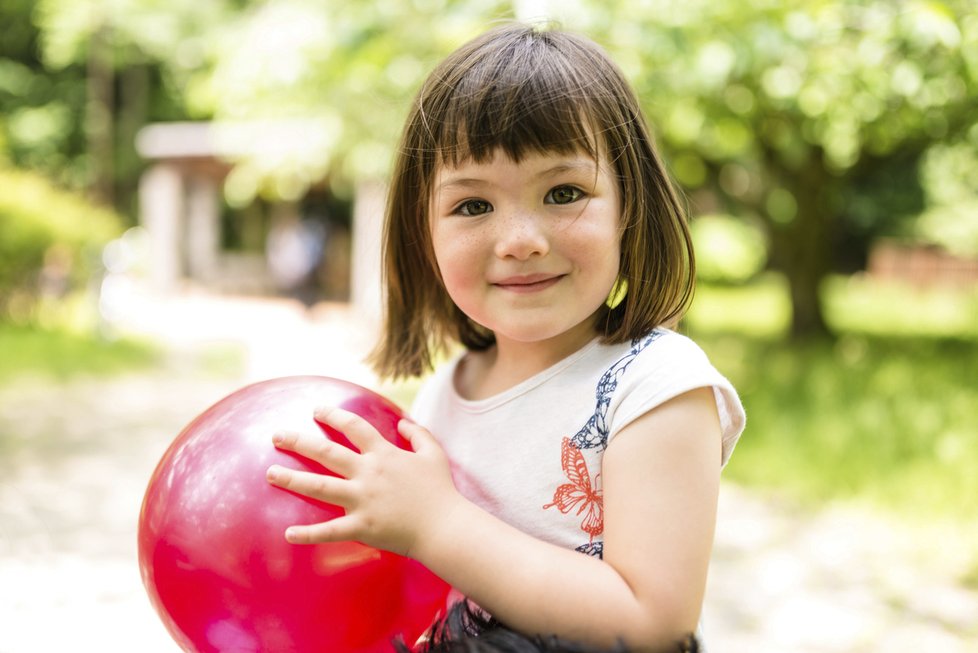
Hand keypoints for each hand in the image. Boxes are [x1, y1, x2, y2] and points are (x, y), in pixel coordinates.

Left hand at [265, 406, 459, 557]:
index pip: (354, 427)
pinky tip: (288, 534)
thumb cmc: (441, 491)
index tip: (316, 410)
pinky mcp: (361, 527)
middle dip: (299, 442)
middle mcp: (368, 473)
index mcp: (384, 454)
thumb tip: (403, 422)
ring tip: (270, 473)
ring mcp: (362, 500)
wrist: (445, 526)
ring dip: (292, 479)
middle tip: (277, 436)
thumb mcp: (434, 454)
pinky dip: (308, 534)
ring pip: (320, 486)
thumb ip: (418, 434)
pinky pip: (330, 531)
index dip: (334, 415)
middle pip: (327, 452)